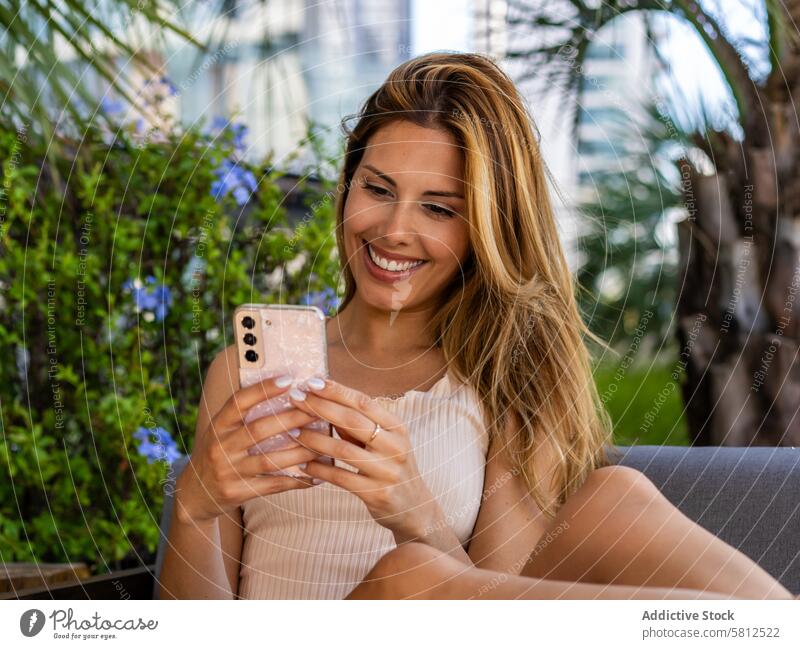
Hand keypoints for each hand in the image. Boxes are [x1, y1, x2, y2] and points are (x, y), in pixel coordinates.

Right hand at [175, 375, 323, 524]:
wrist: (195, 494)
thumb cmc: (218, 453)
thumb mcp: (222, 431)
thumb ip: (244, 415)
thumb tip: (283, 389)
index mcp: (218, 426)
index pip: (239, 402)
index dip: (263, 389)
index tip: (288, 379)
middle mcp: (221, 446)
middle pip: (259, 429)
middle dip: (292, 418)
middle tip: (318, 410)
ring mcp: (229, 471)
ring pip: (270, 460)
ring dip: (300, 452)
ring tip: (323, 443)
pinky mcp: (238, 492)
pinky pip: (273, 485)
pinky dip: (297, 480)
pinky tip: (317, 475)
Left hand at [287, 377, 436, 540]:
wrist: (414, 507)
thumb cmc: (391, 467)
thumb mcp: (383, 441)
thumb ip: (357, 424)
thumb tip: (323, 400)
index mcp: (397, 427)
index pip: (363, 402)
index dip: (336, 390)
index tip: (311, 381)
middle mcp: (395, 446)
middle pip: (352, 420)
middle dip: (320, 407)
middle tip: (295, 398)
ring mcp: (387, 471)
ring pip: (343, 449)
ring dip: (315, 439)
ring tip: (294, 432)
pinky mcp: (377, 494)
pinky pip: (341, 479)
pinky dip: (320, 470)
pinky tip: (304, 465)